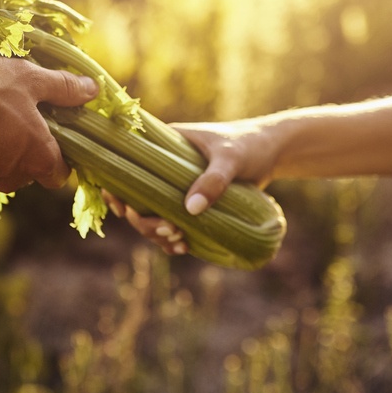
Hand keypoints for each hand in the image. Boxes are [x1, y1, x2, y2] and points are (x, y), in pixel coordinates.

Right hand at [0, 56, 98, 192]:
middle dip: (32, 146)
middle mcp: (13, 177)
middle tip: (22, 110)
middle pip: (34, 170)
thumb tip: (94, 90)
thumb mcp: (27, 78)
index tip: (55, 127)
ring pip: (6, 167)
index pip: (61, 172)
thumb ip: (63, 87)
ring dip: (5, 144)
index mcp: (38, 159)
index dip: (62, 152)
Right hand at [105, 117, 280, 250]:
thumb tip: (189, 210)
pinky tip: (182, 247)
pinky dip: (172, 238)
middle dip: (144, 221)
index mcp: (163, 146)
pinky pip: (172, 222)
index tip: (124, 210)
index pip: (127, 167)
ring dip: (157, 233)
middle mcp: (163, 167)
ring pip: (152, 215)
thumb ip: (212, 181)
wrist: (273, 152)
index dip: (118, 191)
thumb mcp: (230, 158)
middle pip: (136, 199)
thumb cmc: (249, 145)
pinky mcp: (191, 202)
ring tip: (178, 242)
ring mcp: (176, 187)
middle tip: (168, 231)